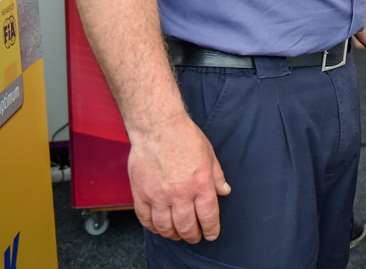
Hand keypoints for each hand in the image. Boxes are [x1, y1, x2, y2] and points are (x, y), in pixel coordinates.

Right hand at [127, 113, 230, 242]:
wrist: (158, 127)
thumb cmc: (184, 137)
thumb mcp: (209, 155)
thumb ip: (217, 176)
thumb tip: (224, 191)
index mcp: (200, 184)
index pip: (208, 216)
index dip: (211, 229)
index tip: (211, 234)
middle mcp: (179, 194)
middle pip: (187, 226)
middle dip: (193, 236)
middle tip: (195, 237)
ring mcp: (158, 196)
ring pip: (165, 227)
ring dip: (173, 234)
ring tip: (178, 234)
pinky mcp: (141, 194)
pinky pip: (145, 219)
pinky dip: (153, 227)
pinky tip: (159, 227)